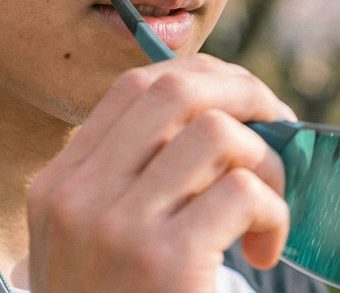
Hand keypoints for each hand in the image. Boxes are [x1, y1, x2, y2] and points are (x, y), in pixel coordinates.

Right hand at [26, 54, 296, 292]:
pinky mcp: (166, 263)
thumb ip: (127, 186)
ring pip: (216, 134)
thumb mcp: (91, 248)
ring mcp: (118, 230)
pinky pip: (243, 191)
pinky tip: (262, 250)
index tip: (243, 98)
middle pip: (174, 91)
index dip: (203, 76)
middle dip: (245, 94)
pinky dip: (273, 212)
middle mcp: (79, 199)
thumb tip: (222, 119)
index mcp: (58, 187)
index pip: (133, 87)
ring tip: (266, 212)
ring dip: (266, 162)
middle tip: (280, 129)